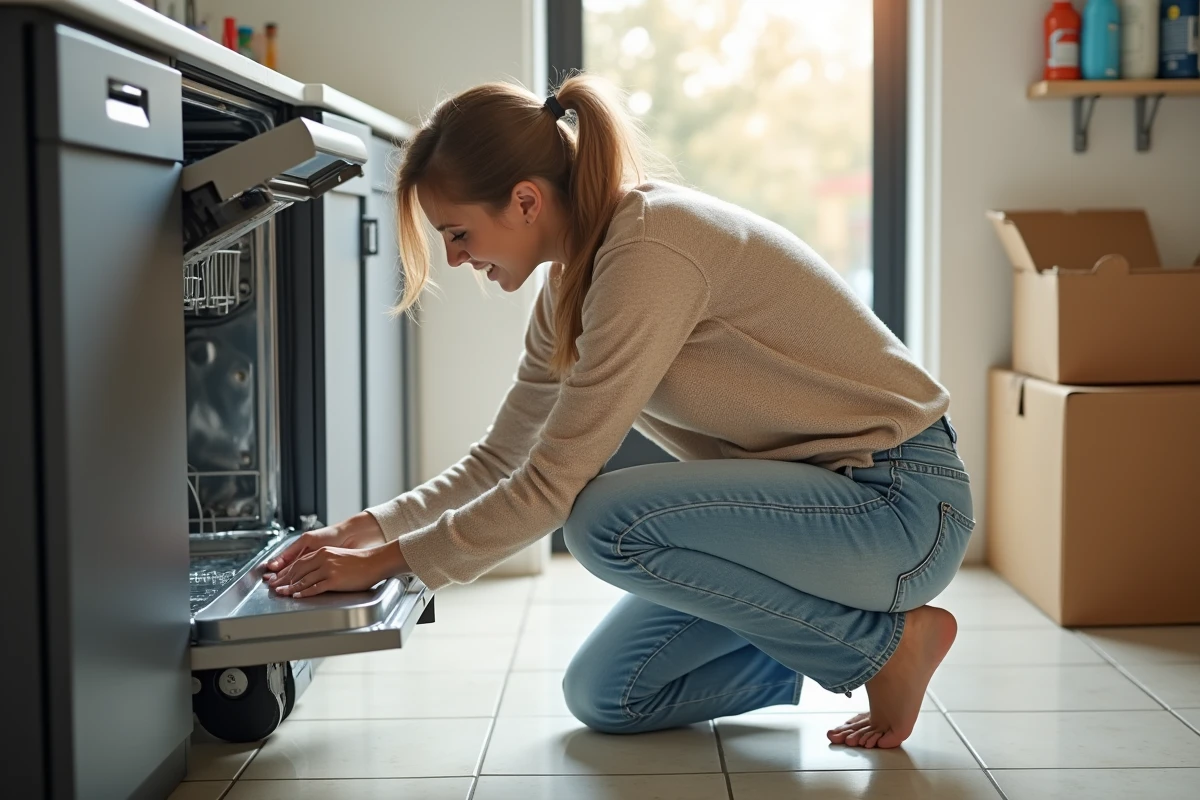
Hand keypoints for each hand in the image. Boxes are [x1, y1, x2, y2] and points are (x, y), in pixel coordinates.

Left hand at [262, 512, 386, 585]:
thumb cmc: (360, 562)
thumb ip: (324, 562)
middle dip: (283, 580)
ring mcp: (328, 569)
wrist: (375, 562)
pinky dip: (304, 593)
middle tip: (274, 586)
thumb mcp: (338, 556)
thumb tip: (312, 573)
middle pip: (297, 570)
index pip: (299, 562)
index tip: (277, 577)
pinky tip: (297, 596)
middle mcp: (323, 559)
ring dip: (290, 588)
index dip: (286, 571)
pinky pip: (315, 588)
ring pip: (303, 580)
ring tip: (282, 593)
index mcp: (323, 552)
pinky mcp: (334, 580)